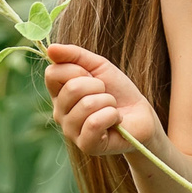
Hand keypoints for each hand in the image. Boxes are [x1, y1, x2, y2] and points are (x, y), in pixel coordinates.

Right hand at [43, 42, 160, 158]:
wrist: (141, 115)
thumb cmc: (118, 91)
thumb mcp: (98, 66)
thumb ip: (74, 56)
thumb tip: (50, 48)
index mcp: (58, 94)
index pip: (52, 73)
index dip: (77, 69)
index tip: (91, 76)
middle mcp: (59, 114)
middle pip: (72, 88)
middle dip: (98, 86)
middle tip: (106, 94)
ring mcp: (71, 131)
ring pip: (87, 105)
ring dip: (108, 102)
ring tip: (111, 108)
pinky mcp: (86, 145)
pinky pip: (95, 123)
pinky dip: (112, 116)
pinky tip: (115, 121)